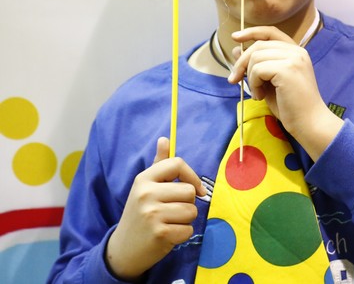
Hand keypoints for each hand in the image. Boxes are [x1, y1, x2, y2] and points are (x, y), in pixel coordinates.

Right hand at [105, 137, 204, 279]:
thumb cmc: (140, 213)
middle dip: (188, 203)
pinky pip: (188, 229)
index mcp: (144, 179)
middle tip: (172, 212)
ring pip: (191, 210)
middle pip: (189, 191)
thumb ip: (159, 164)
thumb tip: (164, 139)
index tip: (196, 189)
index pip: (177, 163)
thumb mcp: (146, 187)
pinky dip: (183, 234)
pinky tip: (168, 235)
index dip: (192, 176)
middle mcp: (146, 194)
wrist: (123, 249)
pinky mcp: (159, 233)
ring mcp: (152, 214)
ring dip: (186, 220)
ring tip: (169, 223)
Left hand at [229, 26, 342, 159]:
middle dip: (242, 62)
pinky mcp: (288, 68)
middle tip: (234, 80)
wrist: (308, 122)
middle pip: (259, 45)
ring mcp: (294, 58)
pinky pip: (258, 69)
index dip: (252, 32)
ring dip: (250, 76)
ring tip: (258, 93)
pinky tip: (261, 96)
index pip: (271, 32)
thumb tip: (237, 50)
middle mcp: (297, 51)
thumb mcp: (268, 82)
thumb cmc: (290, 106)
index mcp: (296, 52)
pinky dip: (254, 83)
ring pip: (256, 56)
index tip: (236, 37)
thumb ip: (256, 65)